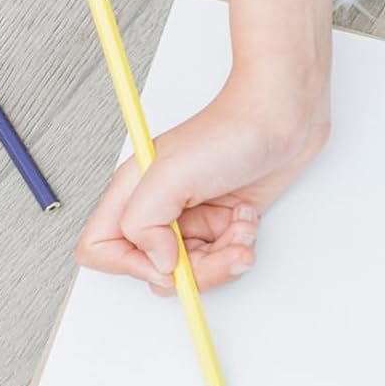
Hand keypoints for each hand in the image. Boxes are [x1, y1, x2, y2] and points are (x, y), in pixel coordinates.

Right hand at [76, 67, 329, 293]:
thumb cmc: (231, 129)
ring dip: (224, 257)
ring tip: (241, 226)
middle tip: (222, 248)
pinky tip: (247, 216)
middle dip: (196, 270)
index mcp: (134, 194)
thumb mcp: (172, 173)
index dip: (131, 266)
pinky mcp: (225, 218)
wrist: (284, 115)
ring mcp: (194, 216)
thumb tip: (157, 264)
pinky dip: (240, 244)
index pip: (100, 249)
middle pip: (155, 268)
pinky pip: (223, 255)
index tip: (169, 258)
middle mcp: (161, 208)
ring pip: (193, 268)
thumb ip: (145, 223)